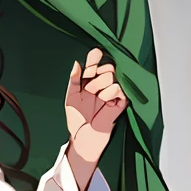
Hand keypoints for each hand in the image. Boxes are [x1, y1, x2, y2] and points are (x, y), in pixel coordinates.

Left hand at [64, 47, 127, 190]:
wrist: (84, 138)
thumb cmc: (76, 120)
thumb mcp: (70, 98)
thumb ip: (73, 80)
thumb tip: (76, 63)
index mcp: (90, 82)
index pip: (95, 64)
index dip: (96, 57)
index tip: (96, 52)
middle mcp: (102, 85)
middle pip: (108, 67)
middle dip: (97, 76)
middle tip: (89, 90)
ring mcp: (112, 93)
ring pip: (113, 76)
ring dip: (101, 85)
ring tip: (96, 98)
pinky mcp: (121, 102)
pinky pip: (119, 88)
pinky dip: (111, 92)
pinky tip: (105, 100)